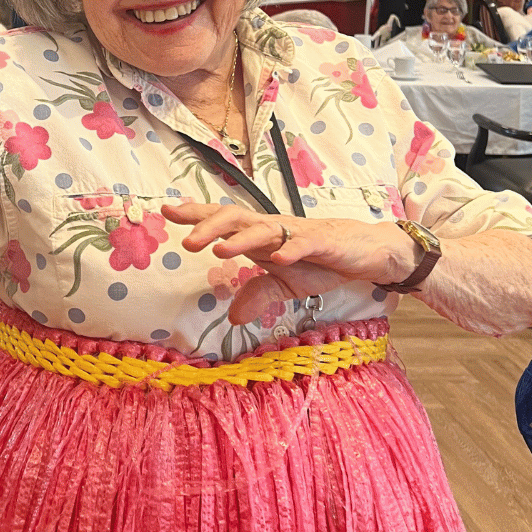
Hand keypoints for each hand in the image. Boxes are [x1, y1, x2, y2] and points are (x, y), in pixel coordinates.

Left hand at [163, 202, 416, 324]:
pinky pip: (304, 243)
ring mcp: (297, 232)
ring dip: (241, 238)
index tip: (166, 211)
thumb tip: (232, 319)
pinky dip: (291, 248)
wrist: (364, 252)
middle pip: (235, 218)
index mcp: (259, 235)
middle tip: (187, 243)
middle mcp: (273, 227)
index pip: (222, 220)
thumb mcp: (284, 284)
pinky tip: (278, 257)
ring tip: (220, 250)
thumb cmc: (319, 261)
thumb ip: (258, 295)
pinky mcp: (324, 242)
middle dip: (209, 227)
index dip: (196, 215)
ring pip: (264, 228)